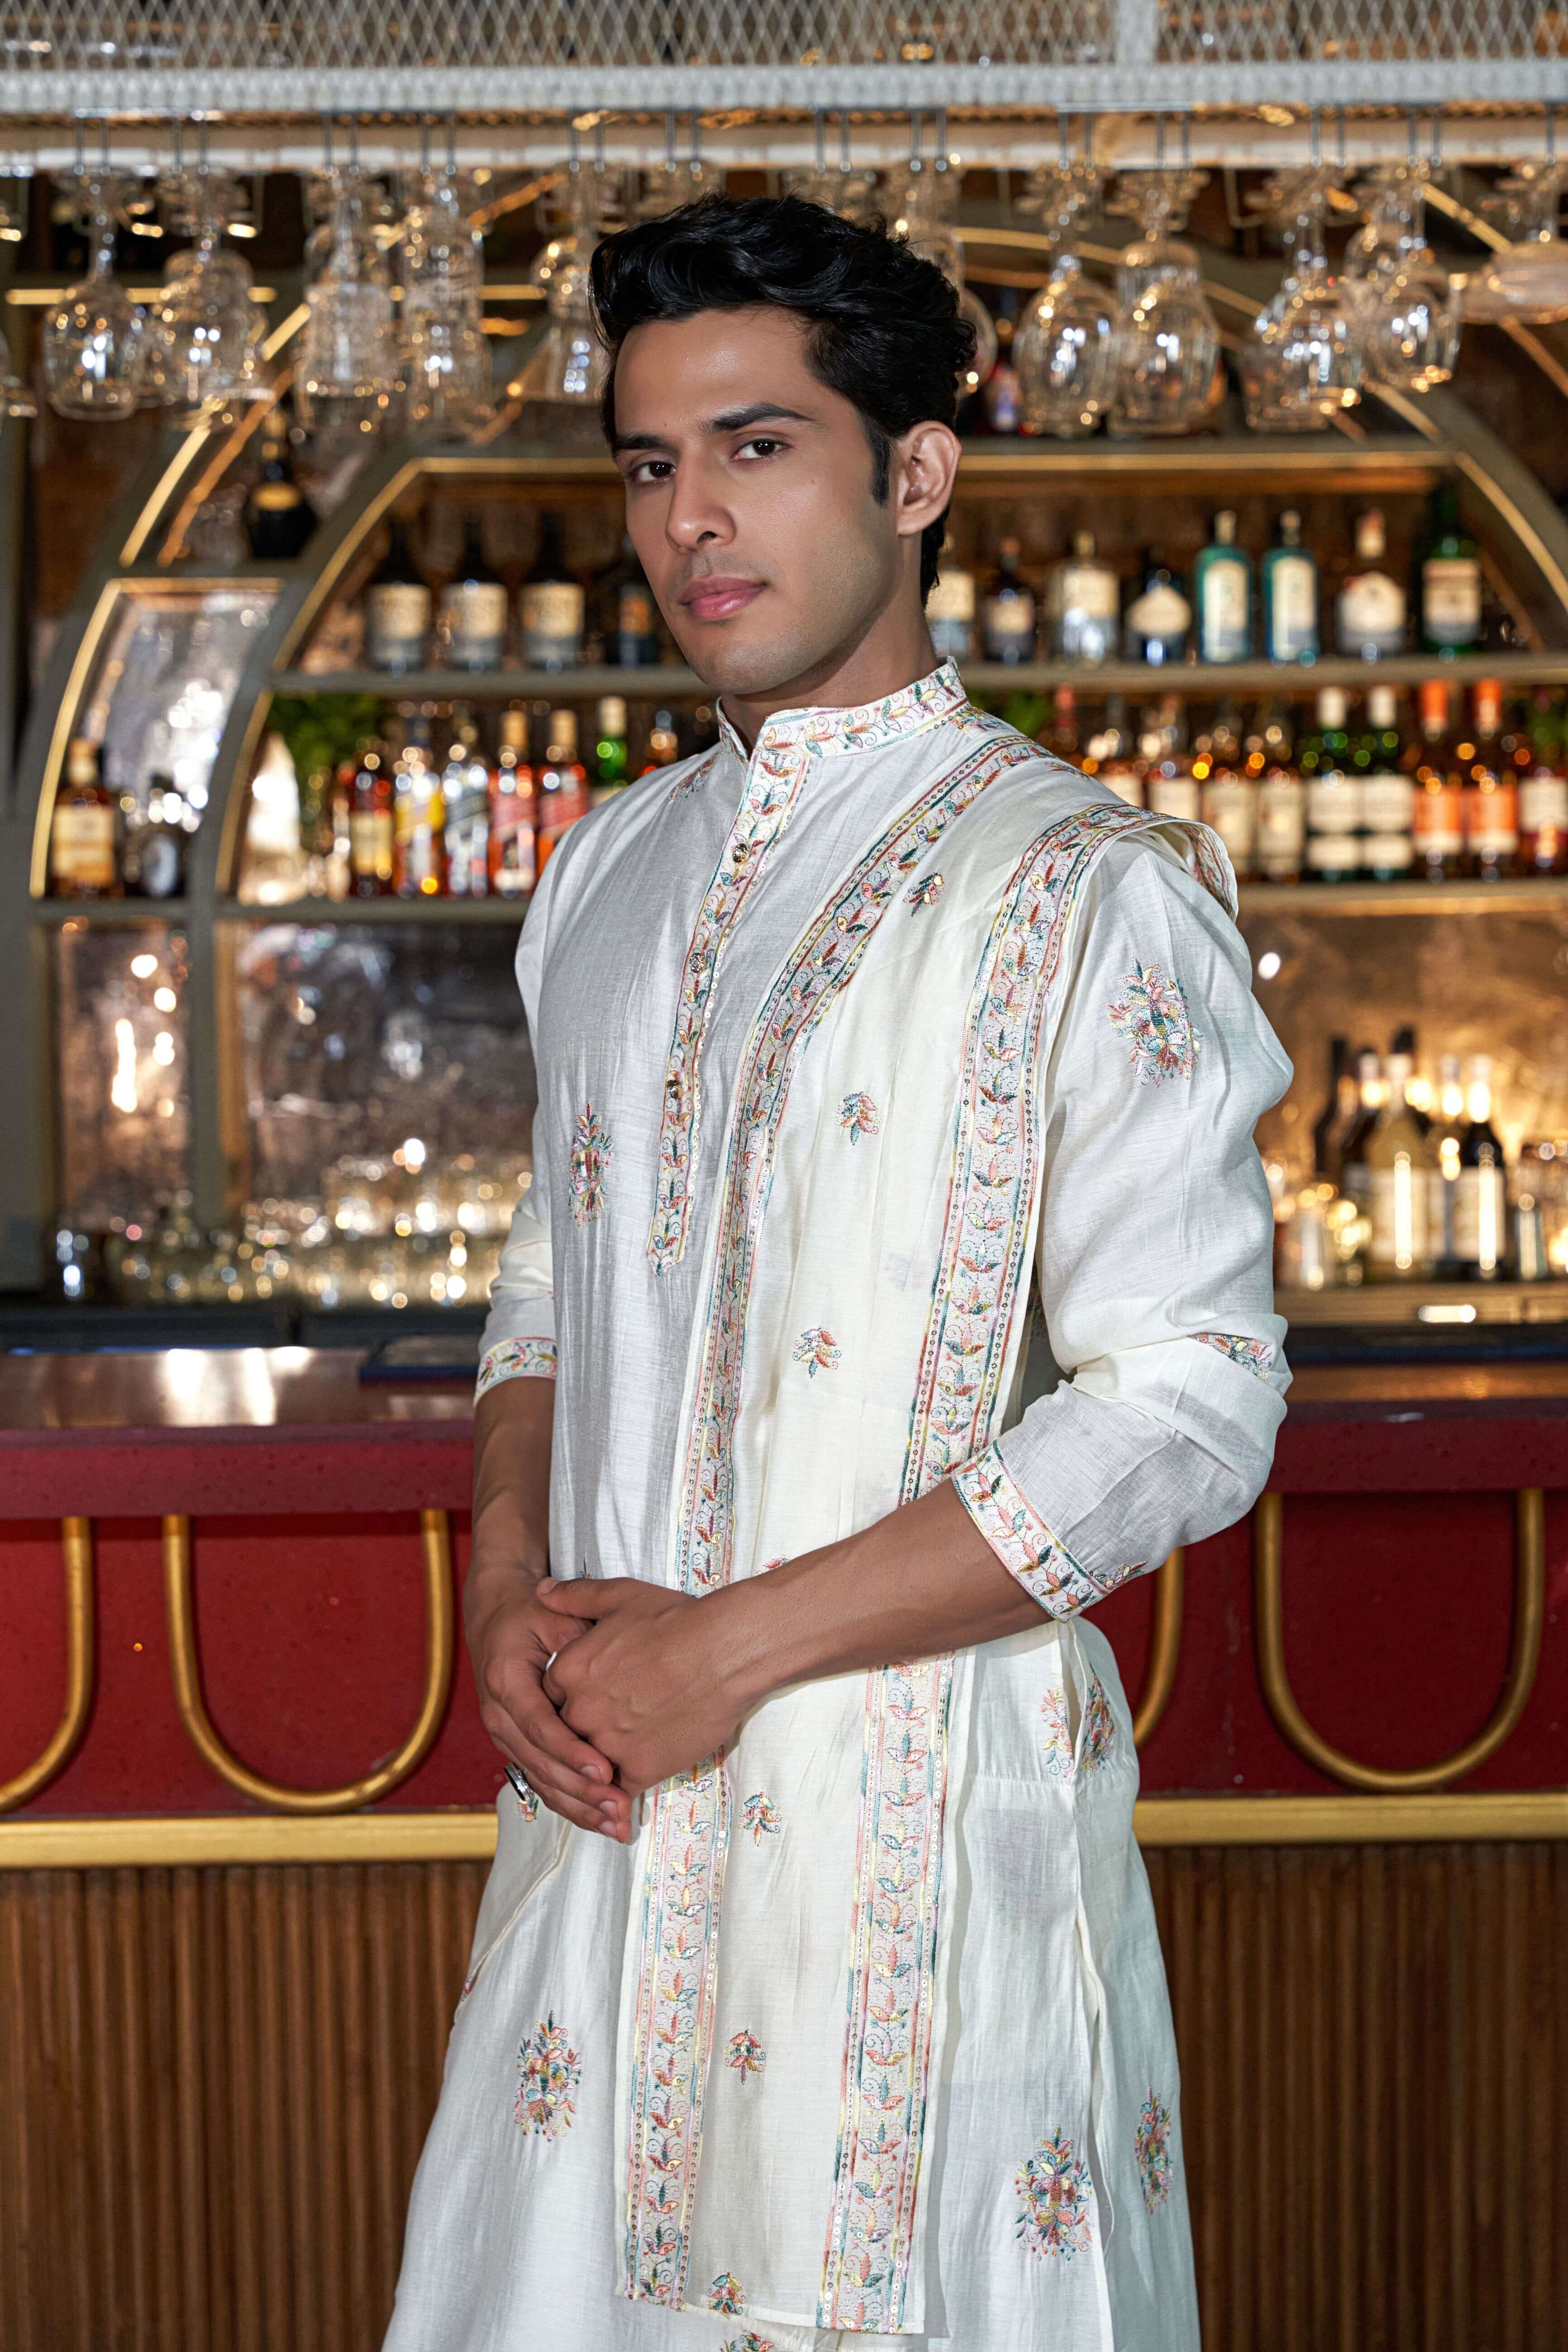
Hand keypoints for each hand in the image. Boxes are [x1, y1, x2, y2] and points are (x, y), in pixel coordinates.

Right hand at [469, 1577, 634, 1840]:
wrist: (496, 1614)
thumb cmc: (530, 1612)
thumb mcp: (551, 1613)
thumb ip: (573, 1637)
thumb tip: (598, 1662)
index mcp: (506, 1681)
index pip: (539, 1726)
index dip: (572, 1752)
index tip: (605, 1770)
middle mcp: (498, 1714)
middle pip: (539, 1762)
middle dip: (580, 1791)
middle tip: (618, 1809)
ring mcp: (504, 1733)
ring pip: (539, 1779)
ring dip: (577, 1806)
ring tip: (616, 1824)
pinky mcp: (515, 1744)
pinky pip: (540, 1778)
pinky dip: (569, 1801)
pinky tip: (598, 1818)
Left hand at [535, 1578, 754, 1794]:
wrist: (726, 1651)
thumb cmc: (677, 1619)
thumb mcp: (621, 1596)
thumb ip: (576, 1596)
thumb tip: (541, 1592)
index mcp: (570, 1671)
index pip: (549, 1697)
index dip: (568, 1699)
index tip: (588, 1698)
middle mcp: (581, 1710)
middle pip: (567, 1732)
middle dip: (582, 1732)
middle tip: (608, 1728)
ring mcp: (609, 1743)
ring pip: (590, 1764)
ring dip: (600, 1764)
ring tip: (621, 1758)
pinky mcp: (641, 1768)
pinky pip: (620, 1788)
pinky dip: (623, 1788)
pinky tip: (637, 1778)